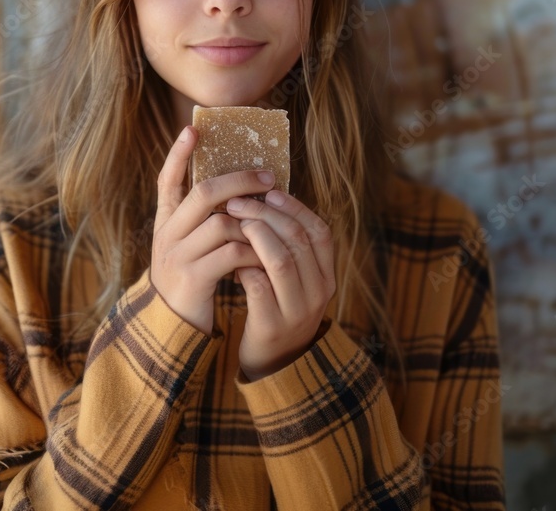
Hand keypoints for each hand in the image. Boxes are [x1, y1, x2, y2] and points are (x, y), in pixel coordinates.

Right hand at [151, 126, 275, 334]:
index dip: (178, 154)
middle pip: (203, 193)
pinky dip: (253, 251)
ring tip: (271, 222)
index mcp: (165, 223)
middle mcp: (167, 234)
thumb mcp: (190, 246)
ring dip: (253, 221)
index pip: (167, 180)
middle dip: (239, 181)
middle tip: (268, 177)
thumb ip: (204, 221)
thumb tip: (238, 192)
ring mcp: (178, 256)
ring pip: (222, 223)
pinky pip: (232, 253)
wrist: (174, 328)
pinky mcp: (193, 278)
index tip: (193, 128)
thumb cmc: (191, 281)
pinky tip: (263, 254)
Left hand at [225, 190, 335, 380]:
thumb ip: (289, 247)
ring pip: (279, 260)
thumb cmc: (279, 307)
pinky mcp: (271, 326)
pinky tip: (229, 258)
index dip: (294, 208)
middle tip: (237, 203)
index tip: (269, 192)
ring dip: (254, 235)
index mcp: (326, 275)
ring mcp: (297, 311)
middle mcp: (319, 292)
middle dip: (265, 215)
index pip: (319, 231)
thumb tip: (267, 199)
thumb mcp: (295, 280)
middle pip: (297, 240)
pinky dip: (243, 266)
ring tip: (233, 223)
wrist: (275, 363)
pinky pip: (257, 286)